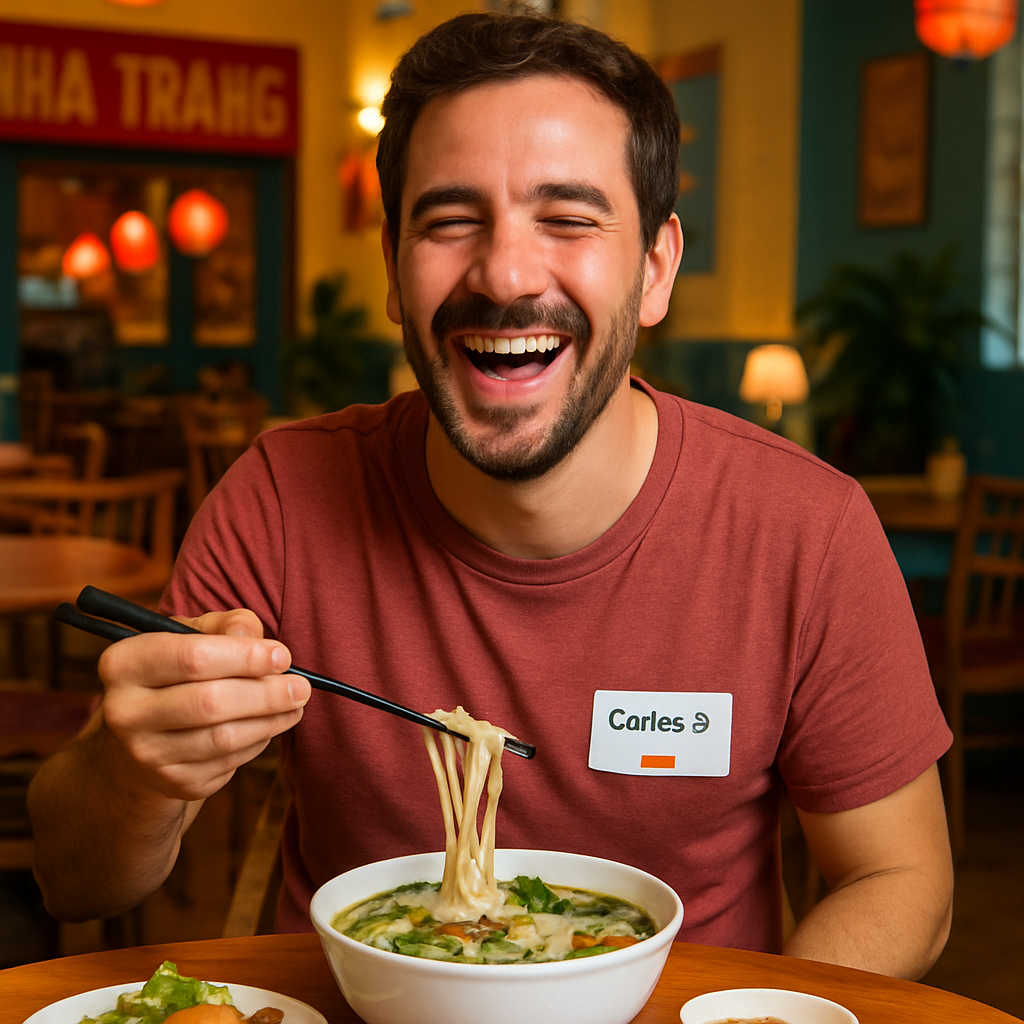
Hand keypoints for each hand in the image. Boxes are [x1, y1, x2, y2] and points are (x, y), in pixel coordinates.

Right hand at [97, 608, 310, 802]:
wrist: (144, 735)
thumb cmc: (177, 672)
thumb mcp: (194, 635)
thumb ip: (227, 626)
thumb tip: (255, 638)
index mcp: (124, 663)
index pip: (191, 657)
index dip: (245, 657)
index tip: (282, 656)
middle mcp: (124, 712)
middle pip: (210, 702)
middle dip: (266, 694)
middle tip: (301, 687)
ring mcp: (145, 753)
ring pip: (223, 738)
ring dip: (270, 720)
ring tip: (295, 704)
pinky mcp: (171, 783)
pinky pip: (228, 762)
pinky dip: (257, 741)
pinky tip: (267, 724)